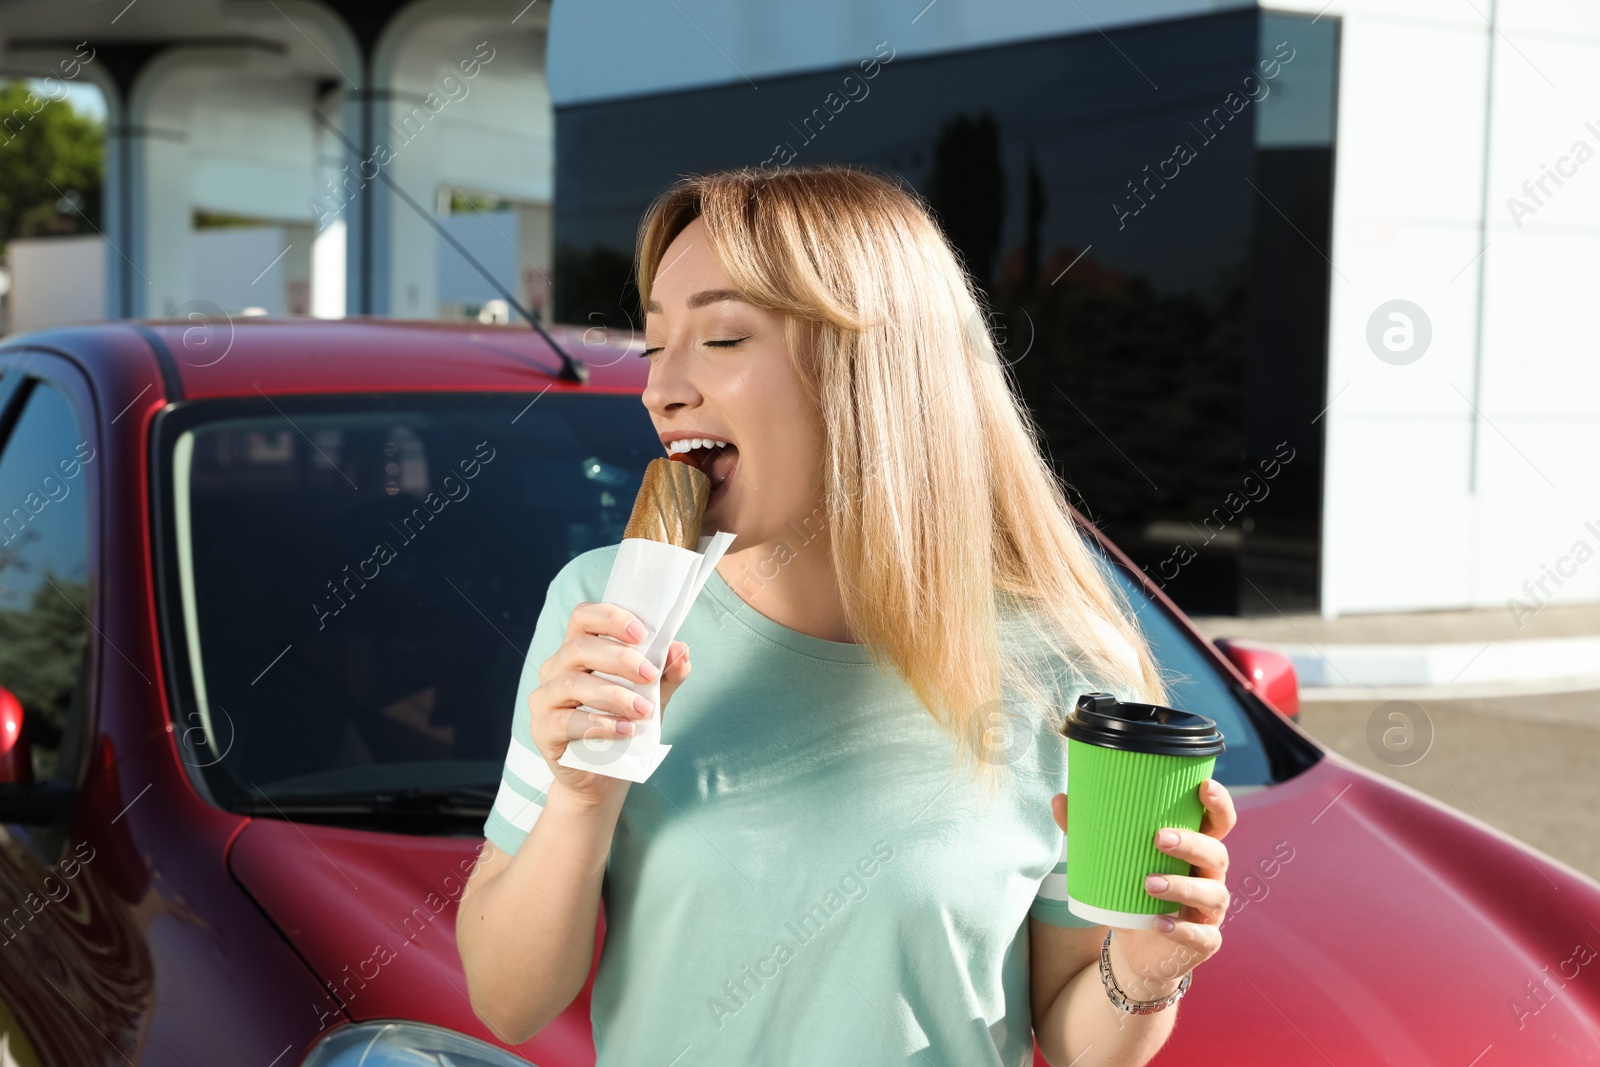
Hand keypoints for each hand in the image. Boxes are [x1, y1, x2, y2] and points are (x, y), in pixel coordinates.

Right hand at [528, 601, 692, 808]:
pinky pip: (565, 720)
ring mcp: (544, 699)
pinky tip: (625, 730)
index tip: (642, 633)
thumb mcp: (652, 697)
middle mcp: (556, 669)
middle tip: (650, 675)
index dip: (611, 617)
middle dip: (619, 658)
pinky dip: (599, 724)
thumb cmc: (625, 726)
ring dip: (613, 694)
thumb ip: (666, 674)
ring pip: (572, 683)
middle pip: (579, 647)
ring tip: (642, 710)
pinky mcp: (542, 730)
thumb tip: (681, 650)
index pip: (584, 616)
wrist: (604, 777)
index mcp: (578, 650)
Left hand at [1052, 778, 1236, 1001]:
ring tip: (1149, 883)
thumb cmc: (1131, 893)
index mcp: (1195, 849)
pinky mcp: (1205, 941)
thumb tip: (1059, 800)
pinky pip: (1202, 935)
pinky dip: (1181, 929)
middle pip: (1216, 853)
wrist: (1136, 950)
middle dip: (1192, 844)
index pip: (1218, 822)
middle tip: (1160, 839)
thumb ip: (1088, 832)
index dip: (1218, 803)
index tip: (1205, 786)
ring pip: (1213, 894)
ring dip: (1183, 886)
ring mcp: (1210, 910)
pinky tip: (1158, 923)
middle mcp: (1209, 876)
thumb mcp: (1112, 863)